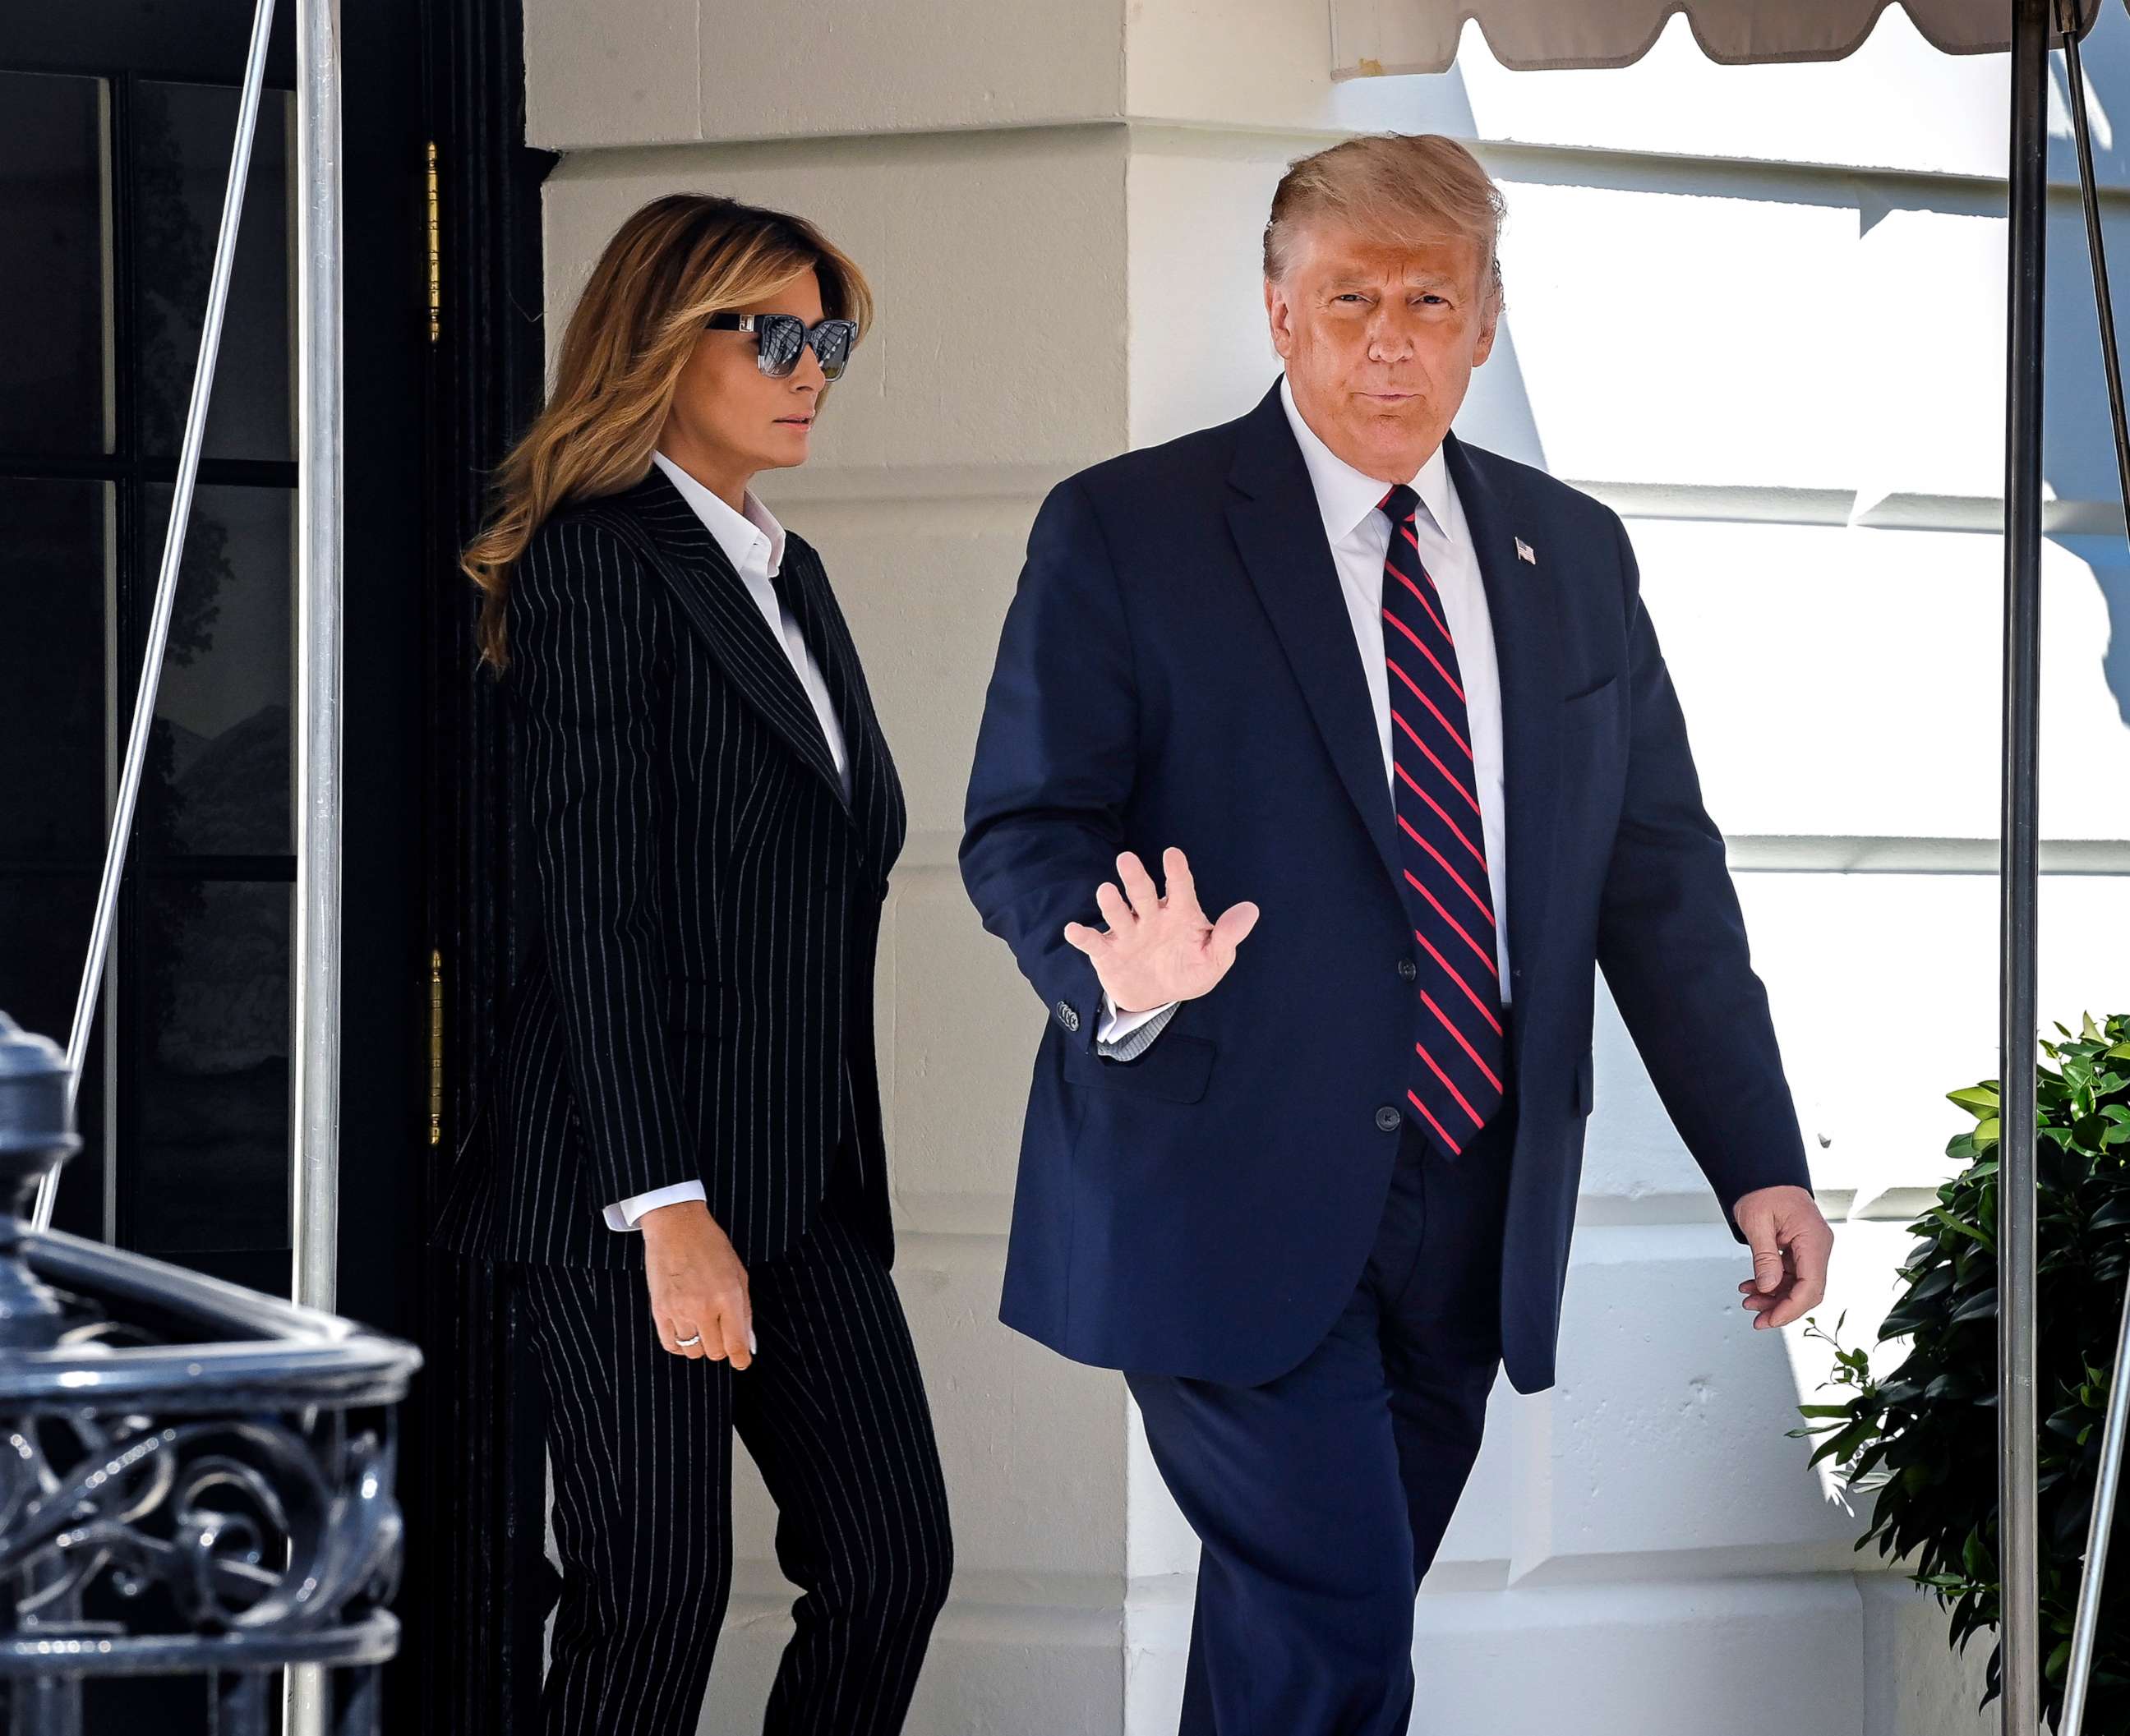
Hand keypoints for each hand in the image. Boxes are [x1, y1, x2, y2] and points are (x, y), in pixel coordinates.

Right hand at [639, 1199, 753, 1367]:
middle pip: (715, 1352)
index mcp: (728, 1297)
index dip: (741, 1359)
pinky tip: (685, 1329)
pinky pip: (671, 1344)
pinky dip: (680, 1344)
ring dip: (700, 1344)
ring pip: (693, 1351)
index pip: (736, 1344)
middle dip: (722, 1347)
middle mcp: (704, 1307)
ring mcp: (679, 1310)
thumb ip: (745, 1311)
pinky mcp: (659, 1310)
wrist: (676, 1226)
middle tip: (721, 1332)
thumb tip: (749, 1343)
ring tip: (702, 1326)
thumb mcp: (739, 1274)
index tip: (742, 1362)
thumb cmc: (711, 1246)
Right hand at [1062, 848, 1259, 1015]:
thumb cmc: (1188, 969)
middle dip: (1135, 878)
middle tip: (1127, 860)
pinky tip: (1072, 930)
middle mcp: (1151, 917)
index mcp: (1179, 913)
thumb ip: (1228, 935)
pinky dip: (1082, 937)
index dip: (1177, 872)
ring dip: (1111, 903)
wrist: (1158, 997)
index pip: (1180, 888)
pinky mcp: (1108, 953)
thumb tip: (1250, 910)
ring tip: (1106, 891)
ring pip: (1118, 914)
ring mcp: (1128, 934)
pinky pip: (1093, 943)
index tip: (1173, 855)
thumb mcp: (1215, 958)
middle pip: (1143, 894)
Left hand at [1731, 1185, 1832, 1330]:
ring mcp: (1811, 1248)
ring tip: (1749, 1302)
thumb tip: (1767, 1287)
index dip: (1791, 1308)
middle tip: (1758, 1319)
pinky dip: (1772, 1283)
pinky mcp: (1801, 1249)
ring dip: (1774, 1297)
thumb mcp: (1757, 1222)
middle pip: (1808, 1290)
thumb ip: (1764, 1257)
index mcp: (1813, 1239)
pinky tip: (1753, 1287)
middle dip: (1782, 1308)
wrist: (1763, 1173)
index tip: (1771, 1320)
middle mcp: (1817, 1246)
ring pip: (1799, 1285)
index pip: (1811, 1286)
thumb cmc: (1763, 1189)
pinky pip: (1791, 1274)